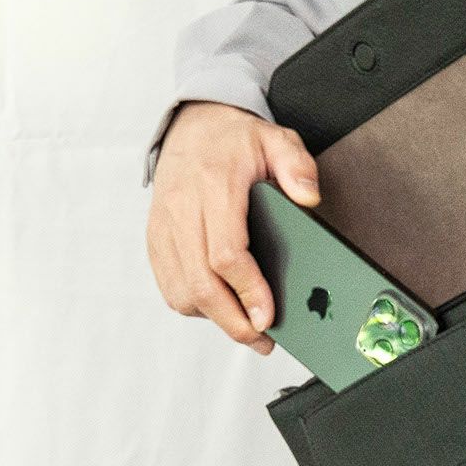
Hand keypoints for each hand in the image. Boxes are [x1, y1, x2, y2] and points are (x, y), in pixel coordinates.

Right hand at [145, 99, 320, 353]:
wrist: (191, 125)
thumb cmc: (236, 139)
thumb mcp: (276, 139)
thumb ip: (297, 166)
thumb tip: (309, 198)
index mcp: (213, 186)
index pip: (226, 253)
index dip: (247, 291)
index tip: (268, 316)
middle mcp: (182, 209)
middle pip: (201, 284)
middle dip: (233, 321)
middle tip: (262, 340)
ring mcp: (164, 227)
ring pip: (181, 291)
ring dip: (213, 317)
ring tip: (245, 325)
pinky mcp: (155, 239)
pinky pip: (169, 285)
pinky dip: (194, 305)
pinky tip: (220, 307)